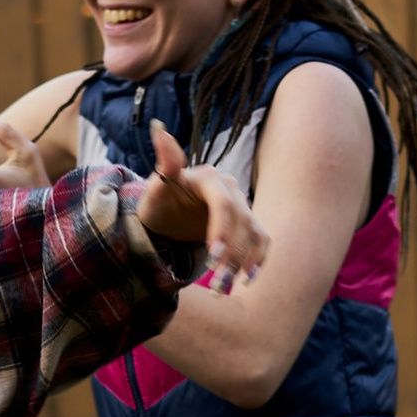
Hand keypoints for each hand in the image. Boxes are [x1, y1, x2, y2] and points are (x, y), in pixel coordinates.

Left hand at [130, 129, 265, 289]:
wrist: (168, 218)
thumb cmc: (159, 204)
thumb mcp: (155, 190)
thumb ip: (165, 163)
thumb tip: (160, 129)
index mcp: (209, 179)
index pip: (223, 204)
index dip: (221, 230)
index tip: (212, 257)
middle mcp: (230, 189)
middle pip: (241, 222)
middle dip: (231, 254)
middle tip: (216, 284)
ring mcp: (242, 206)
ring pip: (254, 233)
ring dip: (244, 262)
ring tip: (226, 288)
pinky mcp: (248, 223)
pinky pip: (261, 240)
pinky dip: (258, 259)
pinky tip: (247, 279)